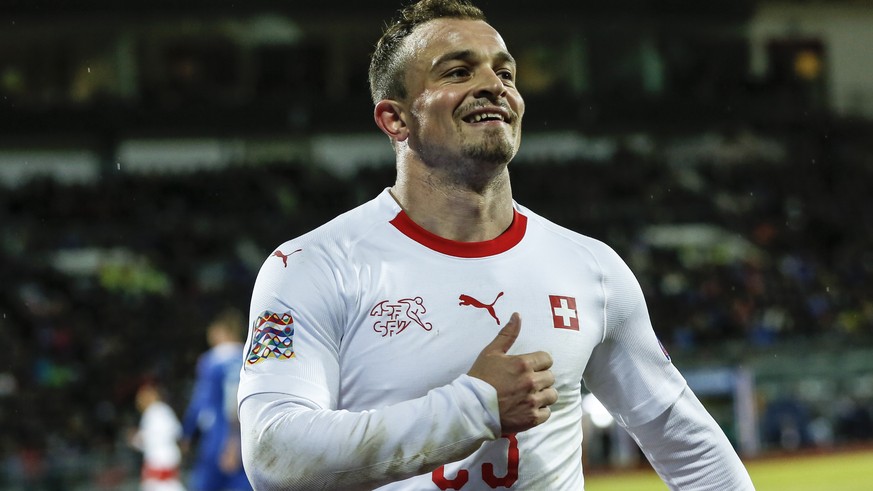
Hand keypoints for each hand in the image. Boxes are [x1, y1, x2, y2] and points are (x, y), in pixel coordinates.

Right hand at [467, 313, 556, 433]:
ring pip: (552, 395)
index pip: (547, 359)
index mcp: (523, 364)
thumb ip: (507, 334)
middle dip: (541, 378)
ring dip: (543, 394)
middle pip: (550, 377)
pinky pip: (547, 413)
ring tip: (530, 395)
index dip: (539, 362)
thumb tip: (517, 315)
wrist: (471, 407)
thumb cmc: (480, 378)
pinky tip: (528, 408)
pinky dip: (540, 411)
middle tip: (527, 382)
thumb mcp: (491, 352)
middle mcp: (531, 381)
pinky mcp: (531, 418)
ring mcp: (532, 401)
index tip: (530, 368)